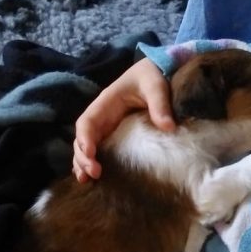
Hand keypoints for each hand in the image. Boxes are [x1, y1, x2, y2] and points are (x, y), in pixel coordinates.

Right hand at [73, 57, 174, 181]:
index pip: (88, 121)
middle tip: (93, 173)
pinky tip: (93, 178)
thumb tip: (168, 127)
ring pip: (87, 146)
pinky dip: (92, 163)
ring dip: (83, 163)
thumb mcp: (156, 86)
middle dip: (83, 156)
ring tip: (86, 180)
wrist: (159, 71)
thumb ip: (159, 104)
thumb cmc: (153, 76)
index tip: (90, 153)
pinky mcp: (115, 135)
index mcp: (106, 102)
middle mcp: (102, 116)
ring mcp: (107, 127)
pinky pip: (99, 149)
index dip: (85, 138)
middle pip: (83, 138)